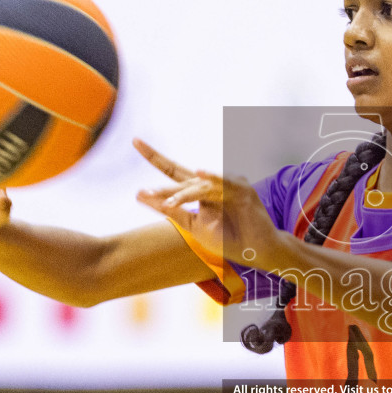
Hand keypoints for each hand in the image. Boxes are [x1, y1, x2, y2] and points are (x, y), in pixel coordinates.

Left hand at [133, 139, 286, 269]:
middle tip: (136, 142)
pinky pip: (224, 183)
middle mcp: (211, 184)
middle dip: (157, 158)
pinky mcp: (243, 189)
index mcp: (198, 191)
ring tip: (167, 202)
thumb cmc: (227, 239)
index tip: (135, 141)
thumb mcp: (192, 225)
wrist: (256, 251)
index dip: (155, 158)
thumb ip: (169, 210)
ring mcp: (227, 184)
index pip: (172, 173)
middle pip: (180, 171)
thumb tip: (139, 193)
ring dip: (181, 193)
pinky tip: (200, 173)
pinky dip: (214, 177)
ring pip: (198, 185)